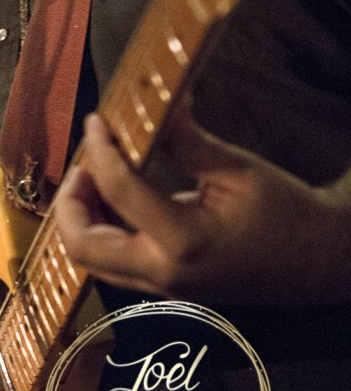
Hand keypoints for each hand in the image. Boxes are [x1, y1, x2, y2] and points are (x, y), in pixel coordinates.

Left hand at [54, 106, 350, 304]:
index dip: (99, 148)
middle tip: (86, 162)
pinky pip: (115, 263)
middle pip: (81, 247)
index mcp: (182, 241)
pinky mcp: (167, 288)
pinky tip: (116, 197)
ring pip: (92, 261)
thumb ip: (184, 140)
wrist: (320, 260)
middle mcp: (164, 273)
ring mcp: (164, 288)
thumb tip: (154, 102)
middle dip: (70, 200)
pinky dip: (103, 230)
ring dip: (82, 218)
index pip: (117, 189)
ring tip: (96, 177)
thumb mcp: (236, 169)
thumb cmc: (287, 214)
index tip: (97, 121)